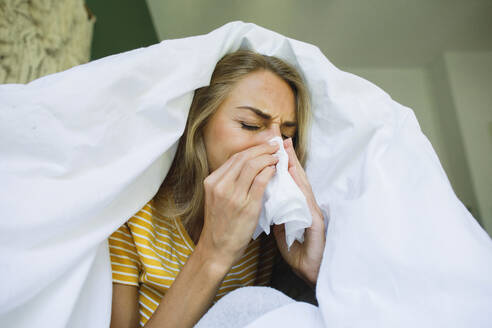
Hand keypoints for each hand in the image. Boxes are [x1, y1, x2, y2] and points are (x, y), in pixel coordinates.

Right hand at [197, 142, 279, 268]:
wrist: (216, 249)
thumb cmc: (219, 225)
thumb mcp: (216, 198)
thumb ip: (228, 182)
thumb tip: (247, 165)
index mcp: (212, 181)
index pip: (235, 157)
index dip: (252, 149)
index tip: (264, 145)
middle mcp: (221, 185)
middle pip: (244, 157)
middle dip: (262, 148)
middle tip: (275, 145)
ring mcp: (233, 195)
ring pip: (253, 165)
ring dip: (268, 157)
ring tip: (278, 156)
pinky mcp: (247, 206)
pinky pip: (261, 181)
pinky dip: (270, 171)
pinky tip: (276, 169)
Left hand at [272, 138, 325, 286]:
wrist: (309, 270)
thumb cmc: (297, 251)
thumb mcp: (281, 228)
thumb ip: (276, 212)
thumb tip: (264, 198)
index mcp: (297, 206)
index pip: (289, 181)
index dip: (282, 163)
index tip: (273, 146)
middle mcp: (306, 206)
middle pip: (297, 177)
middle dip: (290, 157)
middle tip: (282, 138)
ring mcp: (313, 212)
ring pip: (303, 185)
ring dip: (296, 167)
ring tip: (287, 151)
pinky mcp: (316, 223)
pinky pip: (307, 202)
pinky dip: (301, 187)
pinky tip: (294, 176)